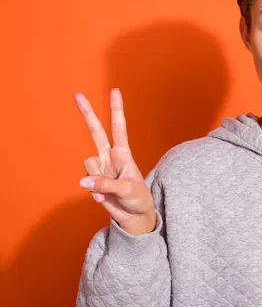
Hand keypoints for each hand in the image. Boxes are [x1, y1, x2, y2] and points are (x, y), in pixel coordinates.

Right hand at [75, 88, 155, 234]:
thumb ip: (106, 185)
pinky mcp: (93, 180)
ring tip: (110, 192)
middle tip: (78, 94)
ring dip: (96, 179)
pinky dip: (94, 192)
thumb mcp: (127, 190)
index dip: (116, 109)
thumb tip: (84, 181)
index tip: (114, 91)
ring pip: (87, 164)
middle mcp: (110, 156)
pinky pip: (85, 181)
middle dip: (87, 113)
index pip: (118, 127)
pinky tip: (104, 199)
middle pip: (96, 131)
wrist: (133, 215)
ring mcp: (100, 167)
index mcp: (123, 153)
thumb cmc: (138, 198)